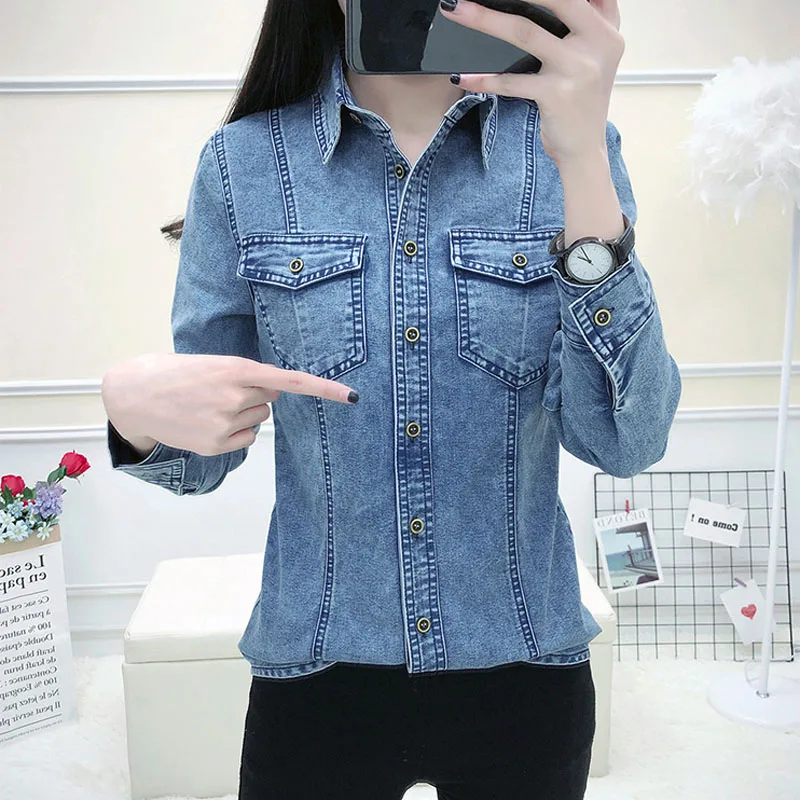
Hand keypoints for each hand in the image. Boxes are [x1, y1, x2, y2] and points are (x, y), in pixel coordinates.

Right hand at [101, 353, 357, 457]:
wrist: (134, 394)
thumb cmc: (176, 373)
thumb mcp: (214, 363)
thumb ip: (248, 375)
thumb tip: (273, 395)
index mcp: (237, 368)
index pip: (292, 380)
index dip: (325, 389)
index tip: (353, 397)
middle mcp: (236, 396)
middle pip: (272, 398)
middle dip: (255, 393)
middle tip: (220, 389)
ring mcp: (226, 422)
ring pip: (259, 417)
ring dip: (242, 412)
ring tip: (209, 405)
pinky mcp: (218, 444)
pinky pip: (246, 437)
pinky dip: (233, 431)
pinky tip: (207, 423)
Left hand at [438, 0, 624, 163]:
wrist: (584, 150)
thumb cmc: (579, 102)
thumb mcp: (592, 57)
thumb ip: (582, 25)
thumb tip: (539, 3)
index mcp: (607, 28)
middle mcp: (598, 43)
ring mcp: (577, 68)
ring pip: (525, 32)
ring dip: (484, 20)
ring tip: (457, 11)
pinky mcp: (556, 94)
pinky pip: (511, 81)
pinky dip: (483, 79)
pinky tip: (462, 77)